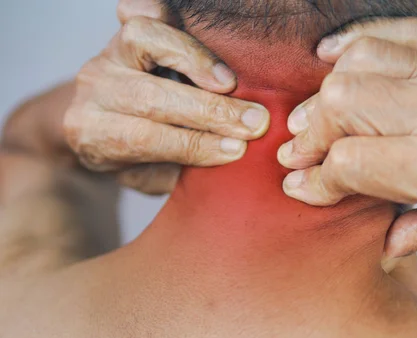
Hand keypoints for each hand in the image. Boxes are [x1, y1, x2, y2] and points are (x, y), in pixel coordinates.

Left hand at [64, 3, 269, 193]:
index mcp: (97, 137)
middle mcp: (96, 91)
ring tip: (230, 82)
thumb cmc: (133, 156)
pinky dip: (171, 17)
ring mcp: (106, 56)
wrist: (97, 125)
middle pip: (150, 95)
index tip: (237, 149)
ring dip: (193, 59)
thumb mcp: (148, 176)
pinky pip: (140, 11)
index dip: (195, 144)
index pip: (146, 139)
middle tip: (254, 120)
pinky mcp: (121, 34)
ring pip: (142, 41)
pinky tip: (204, 32)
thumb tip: (230, 154)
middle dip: (209, 110)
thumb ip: (180, 169)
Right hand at [277, 18, 416, 267]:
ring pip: (360, 65)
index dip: (317, 179)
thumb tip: (385, 241)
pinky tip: (333, 56)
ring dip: (325, 92)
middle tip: (298, 155)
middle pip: (344, 105)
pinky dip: (356, 40)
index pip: (354, 163)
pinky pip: (396, 33)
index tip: (302, 187)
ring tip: (312, 116)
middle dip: (309, 134)